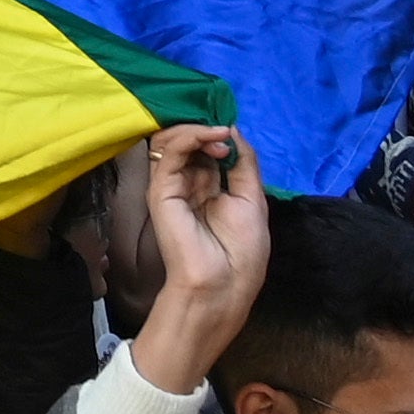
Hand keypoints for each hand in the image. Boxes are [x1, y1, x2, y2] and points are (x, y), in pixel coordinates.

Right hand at [125, 125, 267, 393]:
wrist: (223, 284)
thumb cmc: (242, 252)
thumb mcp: (253, 199)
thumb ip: (244, 163)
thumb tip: (232, 130)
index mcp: (210, 188)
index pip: (206, 149)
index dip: (218, 134)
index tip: (234, 132)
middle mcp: (189, 183)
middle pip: (188, 141)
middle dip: (208, 130)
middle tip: (226, 135)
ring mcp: (172, 185)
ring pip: (173, 141)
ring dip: (198, 130)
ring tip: (220, 138)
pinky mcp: (161, 190)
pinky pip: (168, 154)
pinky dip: (189, 137)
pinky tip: (212, 138)